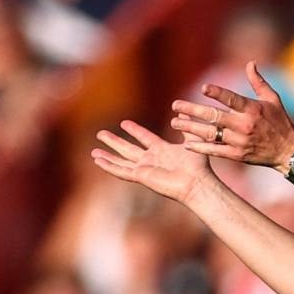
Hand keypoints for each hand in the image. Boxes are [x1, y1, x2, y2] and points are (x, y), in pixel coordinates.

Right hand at [91, 120, 215, 204]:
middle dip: (114, 141)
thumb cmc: (199, 165)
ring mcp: (146, 169)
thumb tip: (182, 110)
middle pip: (128, 149)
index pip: (144, 138)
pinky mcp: (142, 177)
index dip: (134, 130)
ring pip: (121, 160)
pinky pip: (122, 171)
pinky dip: (109, 166)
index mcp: (163, 150)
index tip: (124, 123)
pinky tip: (98, 161)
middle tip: (101, 133)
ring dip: (108, 155)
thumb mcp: (193, 139)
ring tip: (93, 151)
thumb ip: (187, 125)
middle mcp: (152, 160)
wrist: (197, 182)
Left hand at [170, 61, 293, 172]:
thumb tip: (250, 63)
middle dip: (192, 110)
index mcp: (252, 109)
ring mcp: (239, 141)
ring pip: (210, 134)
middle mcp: (244, 125)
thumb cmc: (280, 122)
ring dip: (190, 128)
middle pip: (214, 117)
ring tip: (174, 122)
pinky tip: (186, 143)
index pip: (232, 99)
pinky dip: (200, 147)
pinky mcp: (237, 155)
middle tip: (175, 105)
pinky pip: (215, 151)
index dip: (218, 93)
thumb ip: (258, 81)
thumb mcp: (272, 99)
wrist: (288, 151)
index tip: (203, 88)